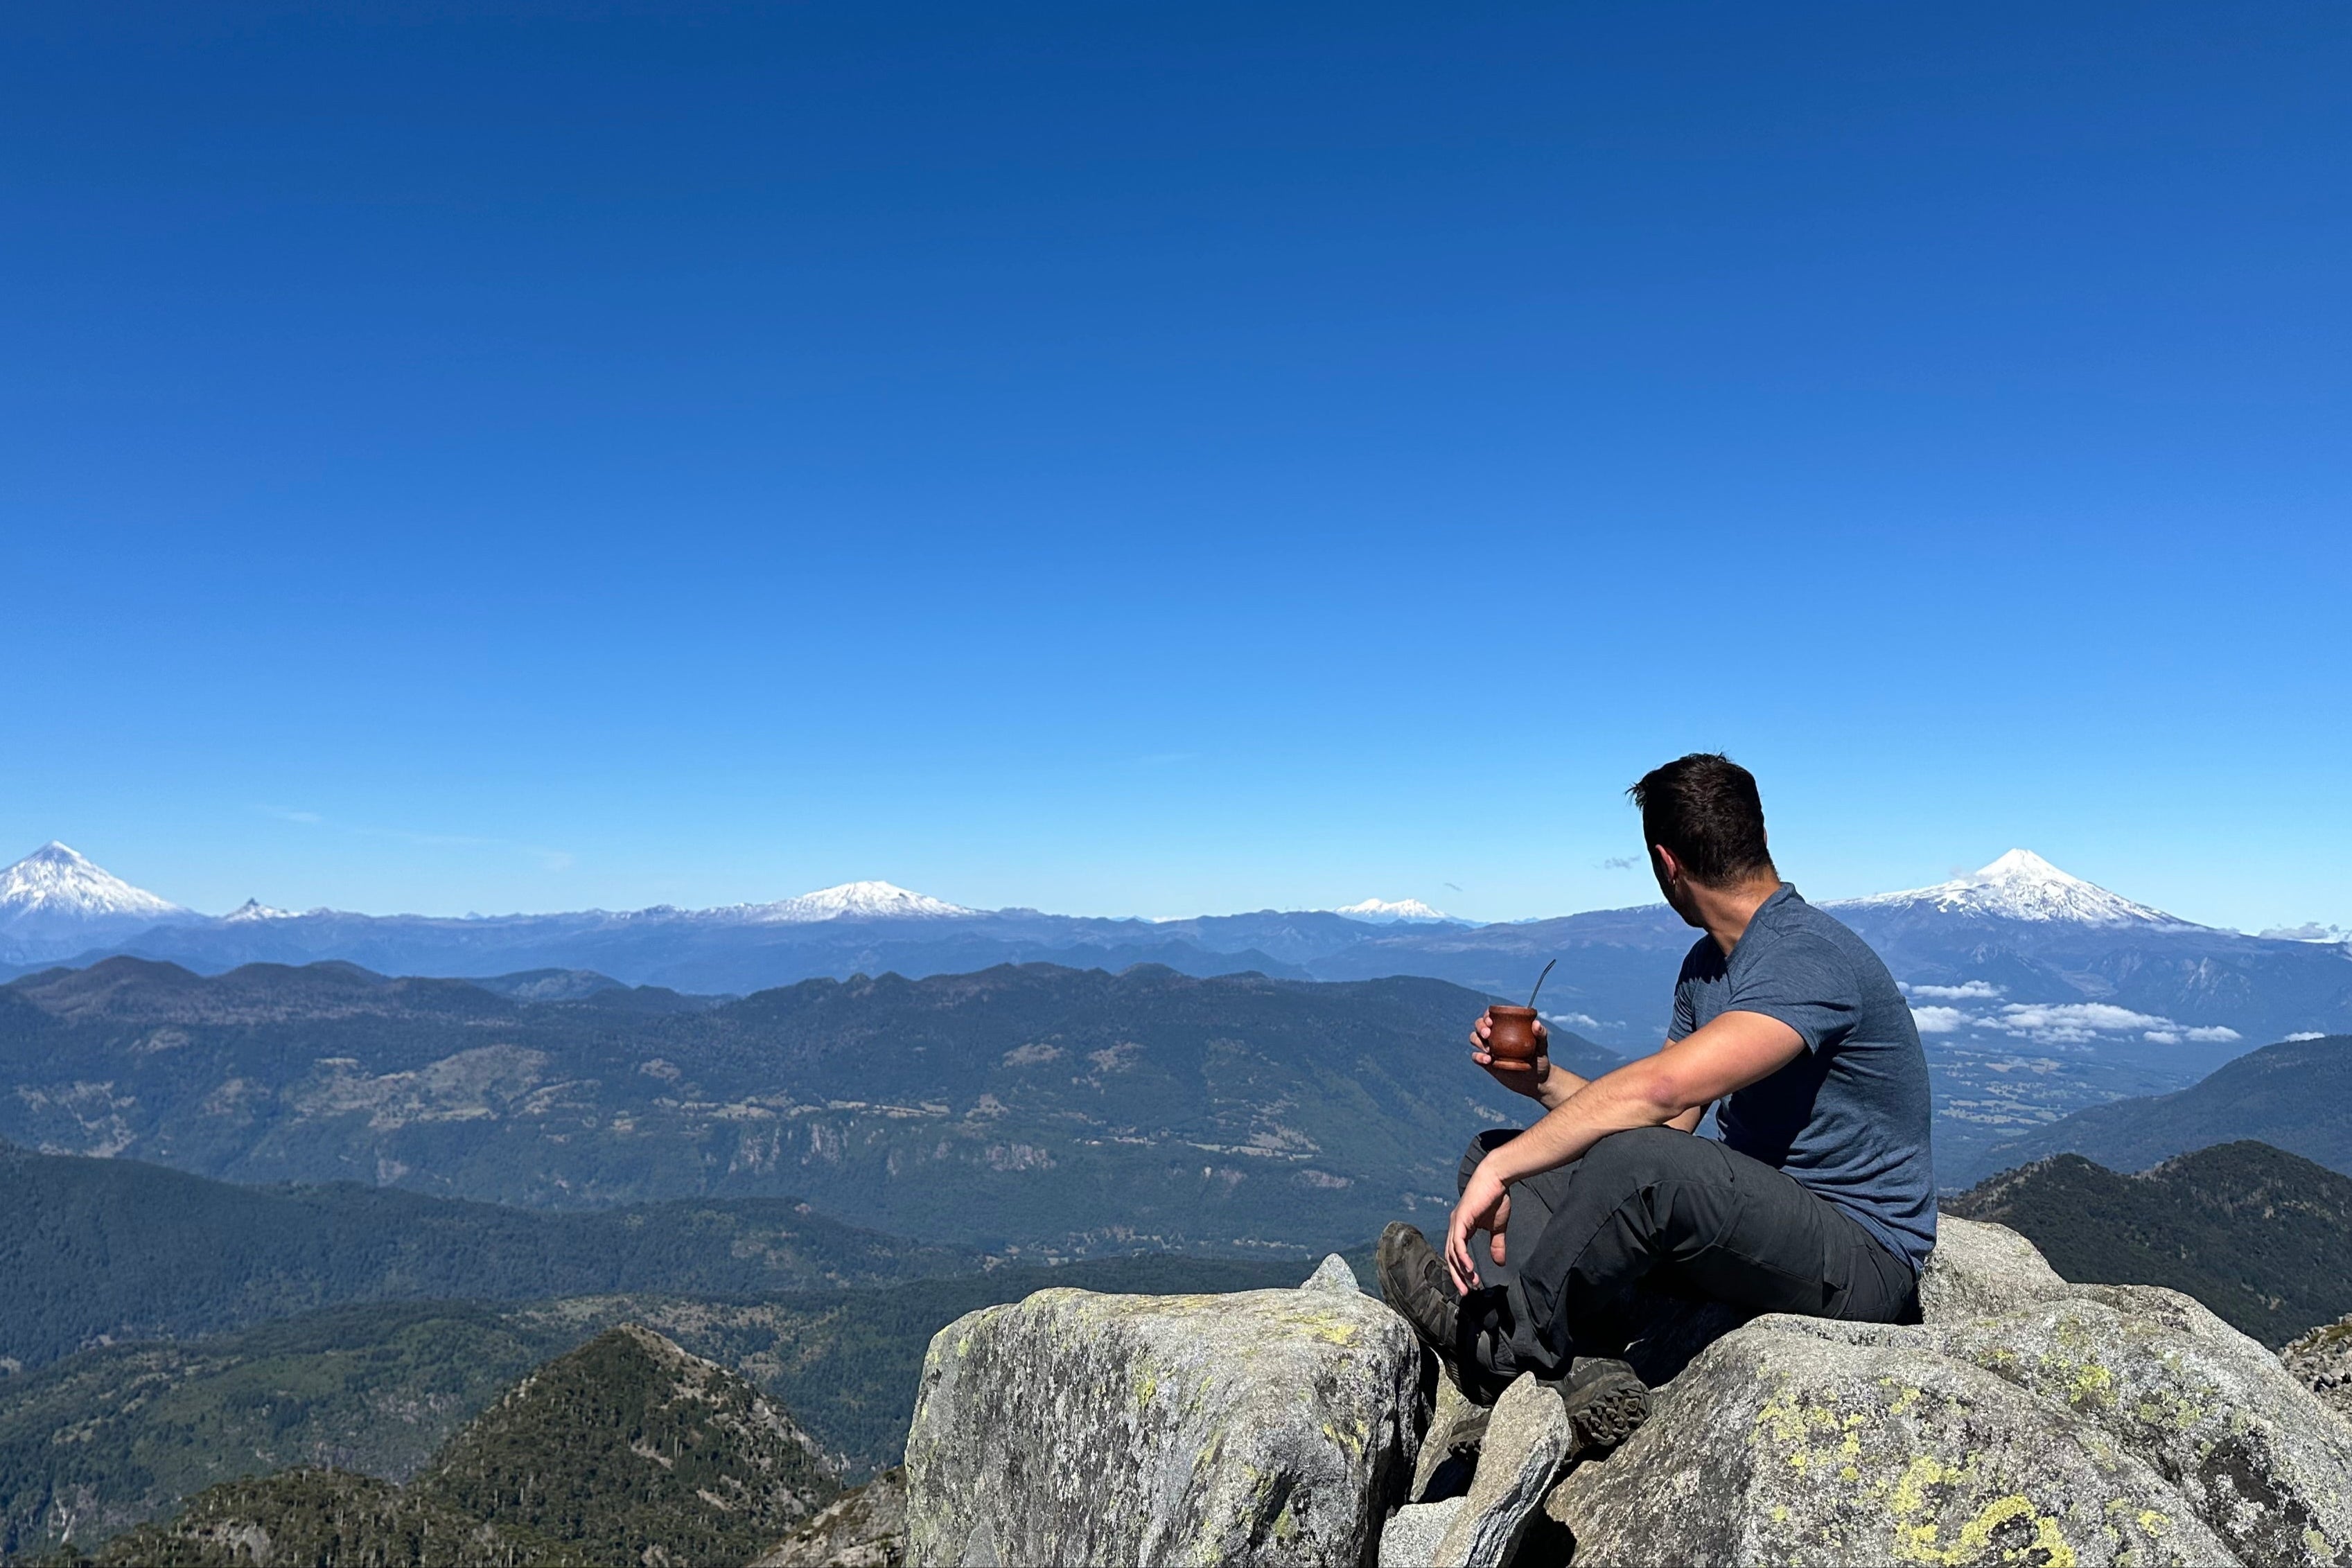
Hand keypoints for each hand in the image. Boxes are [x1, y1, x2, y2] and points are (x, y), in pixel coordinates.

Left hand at [1445, 1156, 1512, 1295]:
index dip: (1461, 1270)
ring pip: (1452, 1252)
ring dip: (1460, 1270)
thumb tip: (1499, 1263)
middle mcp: (1455, 1225)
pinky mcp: (1461, 1219)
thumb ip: (1496, 1245)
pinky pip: (1458, 1243)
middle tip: (1465, 1291)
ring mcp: (1456, 1222)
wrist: (1497, 1178)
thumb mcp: (1497, 1227)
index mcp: (1461, 1227)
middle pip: (1450, 1256)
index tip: (1470, 1285)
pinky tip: (1469, 1268)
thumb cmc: (1496, 1198)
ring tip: (1470, 1282)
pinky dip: (1462, 1257)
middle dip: (1457, 1275)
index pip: (1456, 1254)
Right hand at [1469, 1009, 1550, 1100]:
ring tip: (1489, 1051)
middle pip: (1479, 1025)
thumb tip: (1536, 1024)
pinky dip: (1478, 1056)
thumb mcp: (1542, 1047)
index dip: (1487, 1016)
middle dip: (1480, 1027)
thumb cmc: (1540, 1061)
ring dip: (1477, 1041)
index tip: (1491, 1021)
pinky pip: (1476, 1056)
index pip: (1492, 1016)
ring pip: (1475, 1039)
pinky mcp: (1487, 1063)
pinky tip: (1487, 1060)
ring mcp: (1490, 1049)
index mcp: (1507, 1028)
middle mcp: (1496, 1036)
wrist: (1537, 1082)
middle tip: (1487, 1034)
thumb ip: (1541, 1035)